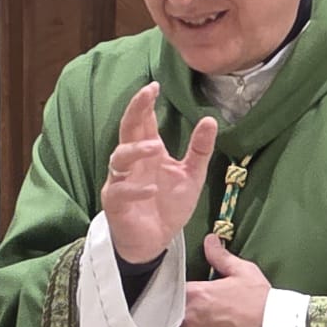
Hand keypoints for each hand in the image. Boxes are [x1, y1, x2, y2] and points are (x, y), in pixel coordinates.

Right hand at [102, 82, 216, 263]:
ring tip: (155, 146)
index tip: (155, 85)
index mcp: (147, 152)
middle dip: (135, 110)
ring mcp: (120, 182)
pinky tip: (152, 189)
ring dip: (135, 150)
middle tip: (147, 94)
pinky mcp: (116, 204)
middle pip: (127, 130)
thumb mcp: (191, 176)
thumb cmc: (168, 206)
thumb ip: (199, 150)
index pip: (143, 122)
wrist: (154, 241)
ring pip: (118, 158)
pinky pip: (121, 191)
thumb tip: (210, 119)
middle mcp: (131, 163)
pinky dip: (136, 189)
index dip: (146, 103)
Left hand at [164, 235, 270, 326]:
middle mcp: (190, 314)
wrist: (272, 324)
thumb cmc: (258, 299)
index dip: (161, 287)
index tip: (161, 286)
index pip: (166, 287)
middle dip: (158, 308)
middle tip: (158, 305)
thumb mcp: (241, 271)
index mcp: (196, 293)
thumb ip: (220, 256)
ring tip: (161, 324)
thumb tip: (210, 240)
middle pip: (160, 310)